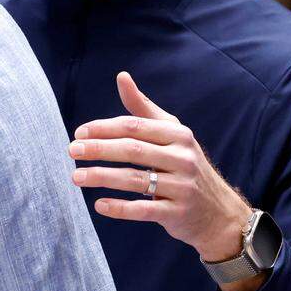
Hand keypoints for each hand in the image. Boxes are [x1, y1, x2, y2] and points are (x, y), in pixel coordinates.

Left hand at [69, 73, 261, 290]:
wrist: (219, 213)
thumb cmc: (185, 166)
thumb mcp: (171, 134)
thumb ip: (143, 109)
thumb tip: (122, 76)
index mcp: (178, 135)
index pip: (135, 126)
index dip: (104, 128)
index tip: (79, 133)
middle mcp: (182, 158)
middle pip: (133, 150)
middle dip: (99, 149)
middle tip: (71, 151)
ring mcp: (182, 187)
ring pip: (135, 180)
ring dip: (102, 177)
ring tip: (76, 176)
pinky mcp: (178, 213)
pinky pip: (144, 209)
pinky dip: (120, 208)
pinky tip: (99, 204)